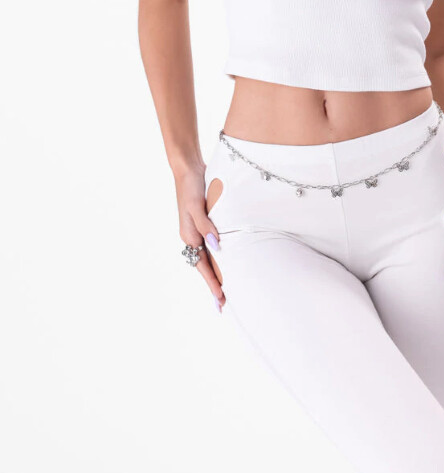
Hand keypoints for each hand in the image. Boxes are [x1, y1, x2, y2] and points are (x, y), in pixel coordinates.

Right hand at [176, 166, 224, 311]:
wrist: (188, 168)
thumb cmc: (191, 186)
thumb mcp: (196, 206)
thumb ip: (206, 226)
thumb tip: (216, 246)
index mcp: (188, 235)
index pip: (202, 266)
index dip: (212, 282)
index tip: (220, 299)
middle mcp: (191, 236)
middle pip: (204, 266)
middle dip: (213, 284)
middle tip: (223, 304)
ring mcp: (197, 230)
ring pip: (207, 257)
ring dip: (216, 272)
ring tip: (226, 288)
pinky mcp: (203, 222)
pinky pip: (210, 245)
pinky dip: (218, 256)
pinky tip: (225, 259)